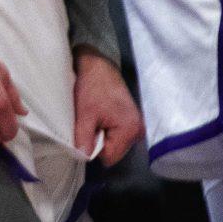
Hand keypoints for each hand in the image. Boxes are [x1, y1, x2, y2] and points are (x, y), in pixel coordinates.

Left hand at [71, 47, 142, 165]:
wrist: (99, 64)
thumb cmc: (92, 87)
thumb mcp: (85, 114)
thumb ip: (84, 139)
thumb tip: (84, 158)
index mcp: (130, 130)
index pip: (110, 157)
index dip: (94, 150)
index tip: (85, 134)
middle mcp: (138, 130)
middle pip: (115, 151)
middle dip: (100, 142)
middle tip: (91, 123)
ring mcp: (136, 125)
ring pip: (115, 144)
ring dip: (103, 136)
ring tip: (96, 118)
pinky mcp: (131, 120)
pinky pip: (117, 134)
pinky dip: (107, 129)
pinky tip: (101, 116)